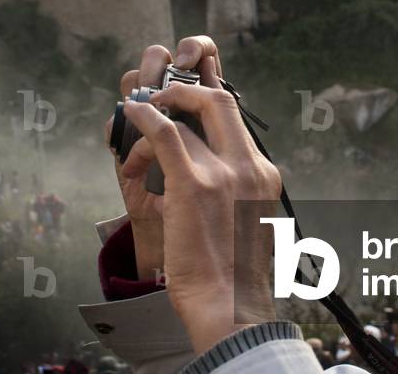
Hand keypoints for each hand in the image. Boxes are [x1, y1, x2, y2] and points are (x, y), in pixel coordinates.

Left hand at [121, 78, 281, 354]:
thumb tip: (211, 175)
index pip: (236, 120)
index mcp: (264, 174)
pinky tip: (133, 112)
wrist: (229, 306)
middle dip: (186, 92)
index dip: (206, 103)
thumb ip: (236, 191)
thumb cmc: (232, 275)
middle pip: (219, 102)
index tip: (183, 107)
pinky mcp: (193, 185)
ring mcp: (223, 173)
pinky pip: (165, 133)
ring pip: (183, 121)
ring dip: (154, 124)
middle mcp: (249, 167)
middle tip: (162, 100)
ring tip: (136, 144)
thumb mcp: (249, 221)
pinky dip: (145, 116)